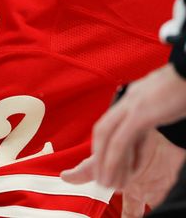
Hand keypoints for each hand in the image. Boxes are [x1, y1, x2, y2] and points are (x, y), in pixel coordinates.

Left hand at [61, 64, 185, 215]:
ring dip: (103, 161)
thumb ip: (153, 112)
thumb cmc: (185, 86)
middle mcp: (129, 100)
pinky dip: (114, 158)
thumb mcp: (165, 102)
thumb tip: (149, 122)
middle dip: (97, 155)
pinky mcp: (142, 113)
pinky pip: (121, 140)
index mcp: (134, 97)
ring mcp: (133, 105)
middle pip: (102, 130)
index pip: (111, 124)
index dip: (103, 145)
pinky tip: (114, 174)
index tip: (101, 162)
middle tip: (91, 176)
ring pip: (108, 136)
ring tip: (104, 182)